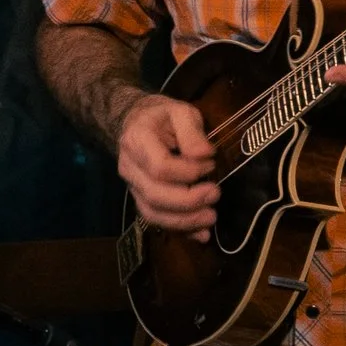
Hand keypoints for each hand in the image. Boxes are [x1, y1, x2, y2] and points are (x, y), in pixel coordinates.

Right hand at [118, 94, 219, 240]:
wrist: (135, 122)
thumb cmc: (161, 116)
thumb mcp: (180, 110)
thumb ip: (192, 131)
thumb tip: (205, 154)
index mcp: (138, 141)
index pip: (160, 167)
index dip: (188, 172)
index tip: (210, 165)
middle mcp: (130, 168)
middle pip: (155, 195)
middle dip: (188, 201)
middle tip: (216, 195)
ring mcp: (133, 186)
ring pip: (153, 213)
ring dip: (184, 221)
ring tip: (211, 218)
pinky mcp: (141, 199)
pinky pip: (156, 220)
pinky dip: (179, 230)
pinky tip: (200, 234)